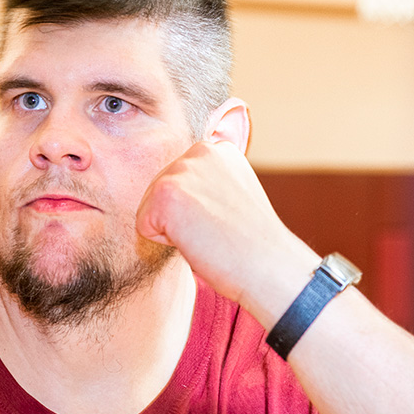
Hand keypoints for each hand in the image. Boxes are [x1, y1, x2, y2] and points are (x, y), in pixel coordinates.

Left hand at [136, 140, 319, 325]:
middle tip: (217, 229)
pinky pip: (143, 226)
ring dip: (174, 229)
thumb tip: (184, 191)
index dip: (196, 209)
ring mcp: (181, 169)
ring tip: (209, 233)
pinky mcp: (165, 192)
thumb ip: (209, 181)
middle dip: (181, 218)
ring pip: (149, 208)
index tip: (225, 219)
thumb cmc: (252, 243)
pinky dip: (165, 242)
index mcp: (218, 149)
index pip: (180, 181)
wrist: (269, 265)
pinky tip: (198, 239)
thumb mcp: (234, 194)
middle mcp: (199, 150)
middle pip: (160, 192)